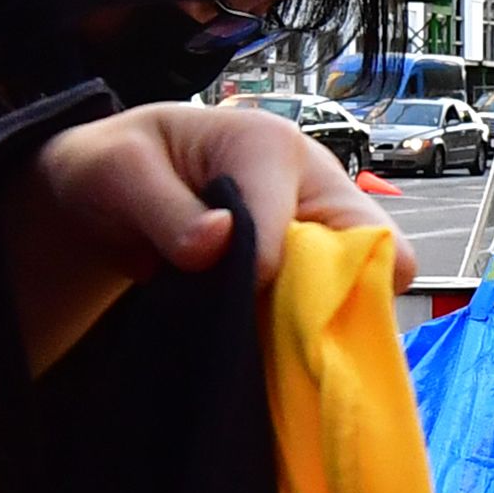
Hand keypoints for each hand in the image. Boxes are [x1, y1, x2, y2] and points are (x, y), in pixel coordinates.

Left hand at [12, 100, 388, 366]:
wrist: (114, 182)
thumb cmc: (117, 167)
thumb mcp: (118, 174)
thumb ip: (164, 210)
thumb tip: (217, 244)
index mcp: (269, 145)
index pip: (295, 228)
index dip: (264, 276)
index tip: (228, 303)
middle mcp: (314, 181)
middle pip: (379, 250)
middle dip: (340, 301)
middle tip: (279, 335)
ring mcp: (322, 224)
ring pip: (370, 283)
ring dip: (328, 323)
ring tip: (272, 345)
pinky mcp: (315, 261)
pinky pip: (342, 303)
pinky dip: (315, 332)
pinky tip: (273, 347)